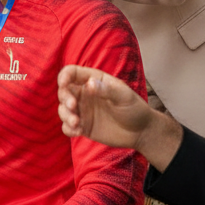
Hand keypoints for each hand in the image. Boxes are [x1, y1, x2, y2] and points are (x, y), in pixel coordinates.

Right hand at [58, 65, 181, 170]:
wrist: (140, 132)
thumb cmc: (134, 108)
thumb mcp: (124, 96)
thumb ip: (107, 90)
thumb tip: (89, 84)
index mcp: (93, 80)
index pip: (72, 73)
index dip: (64, 76)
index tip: (63, 84)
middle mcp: (84, 94)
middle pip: (64, 91)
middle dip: (65, 98)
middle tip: (73, 107)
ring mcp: (83, 111)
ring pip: (63, 109)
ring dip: (65, 115)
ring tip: (76, 123)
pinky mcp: (83, 126)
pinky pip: (67, 126)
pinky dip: (68, 128)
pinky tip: (77, 132)